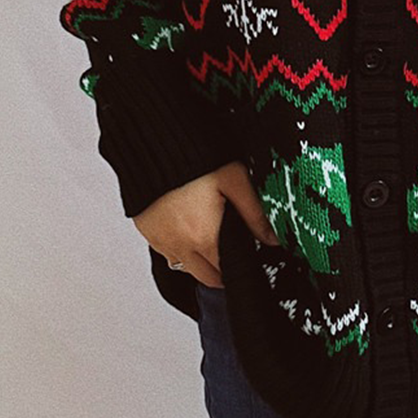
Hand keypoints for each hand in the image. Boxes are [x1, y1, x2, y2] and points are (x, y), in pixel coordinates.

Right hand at [131, 161, 280, 288]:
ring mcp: (159, 239)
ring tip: (209, 235)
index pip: (223, 274)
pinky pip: (165, 249)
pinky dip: (178, 245)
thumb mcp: (235, 180)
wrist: (154, 140)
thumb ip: (255, 214)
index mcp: (203, 236)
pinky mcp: (146, 229)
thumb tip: (272, 238)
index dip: (237, 268)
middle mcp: (178, 244)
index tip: (244, 260)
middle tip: (231, 252)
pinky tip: (187, 225)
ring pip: (182, 265)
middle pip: (203, 277)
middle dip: (220, 270)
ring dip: (197, 259)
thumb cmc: (195, 156)